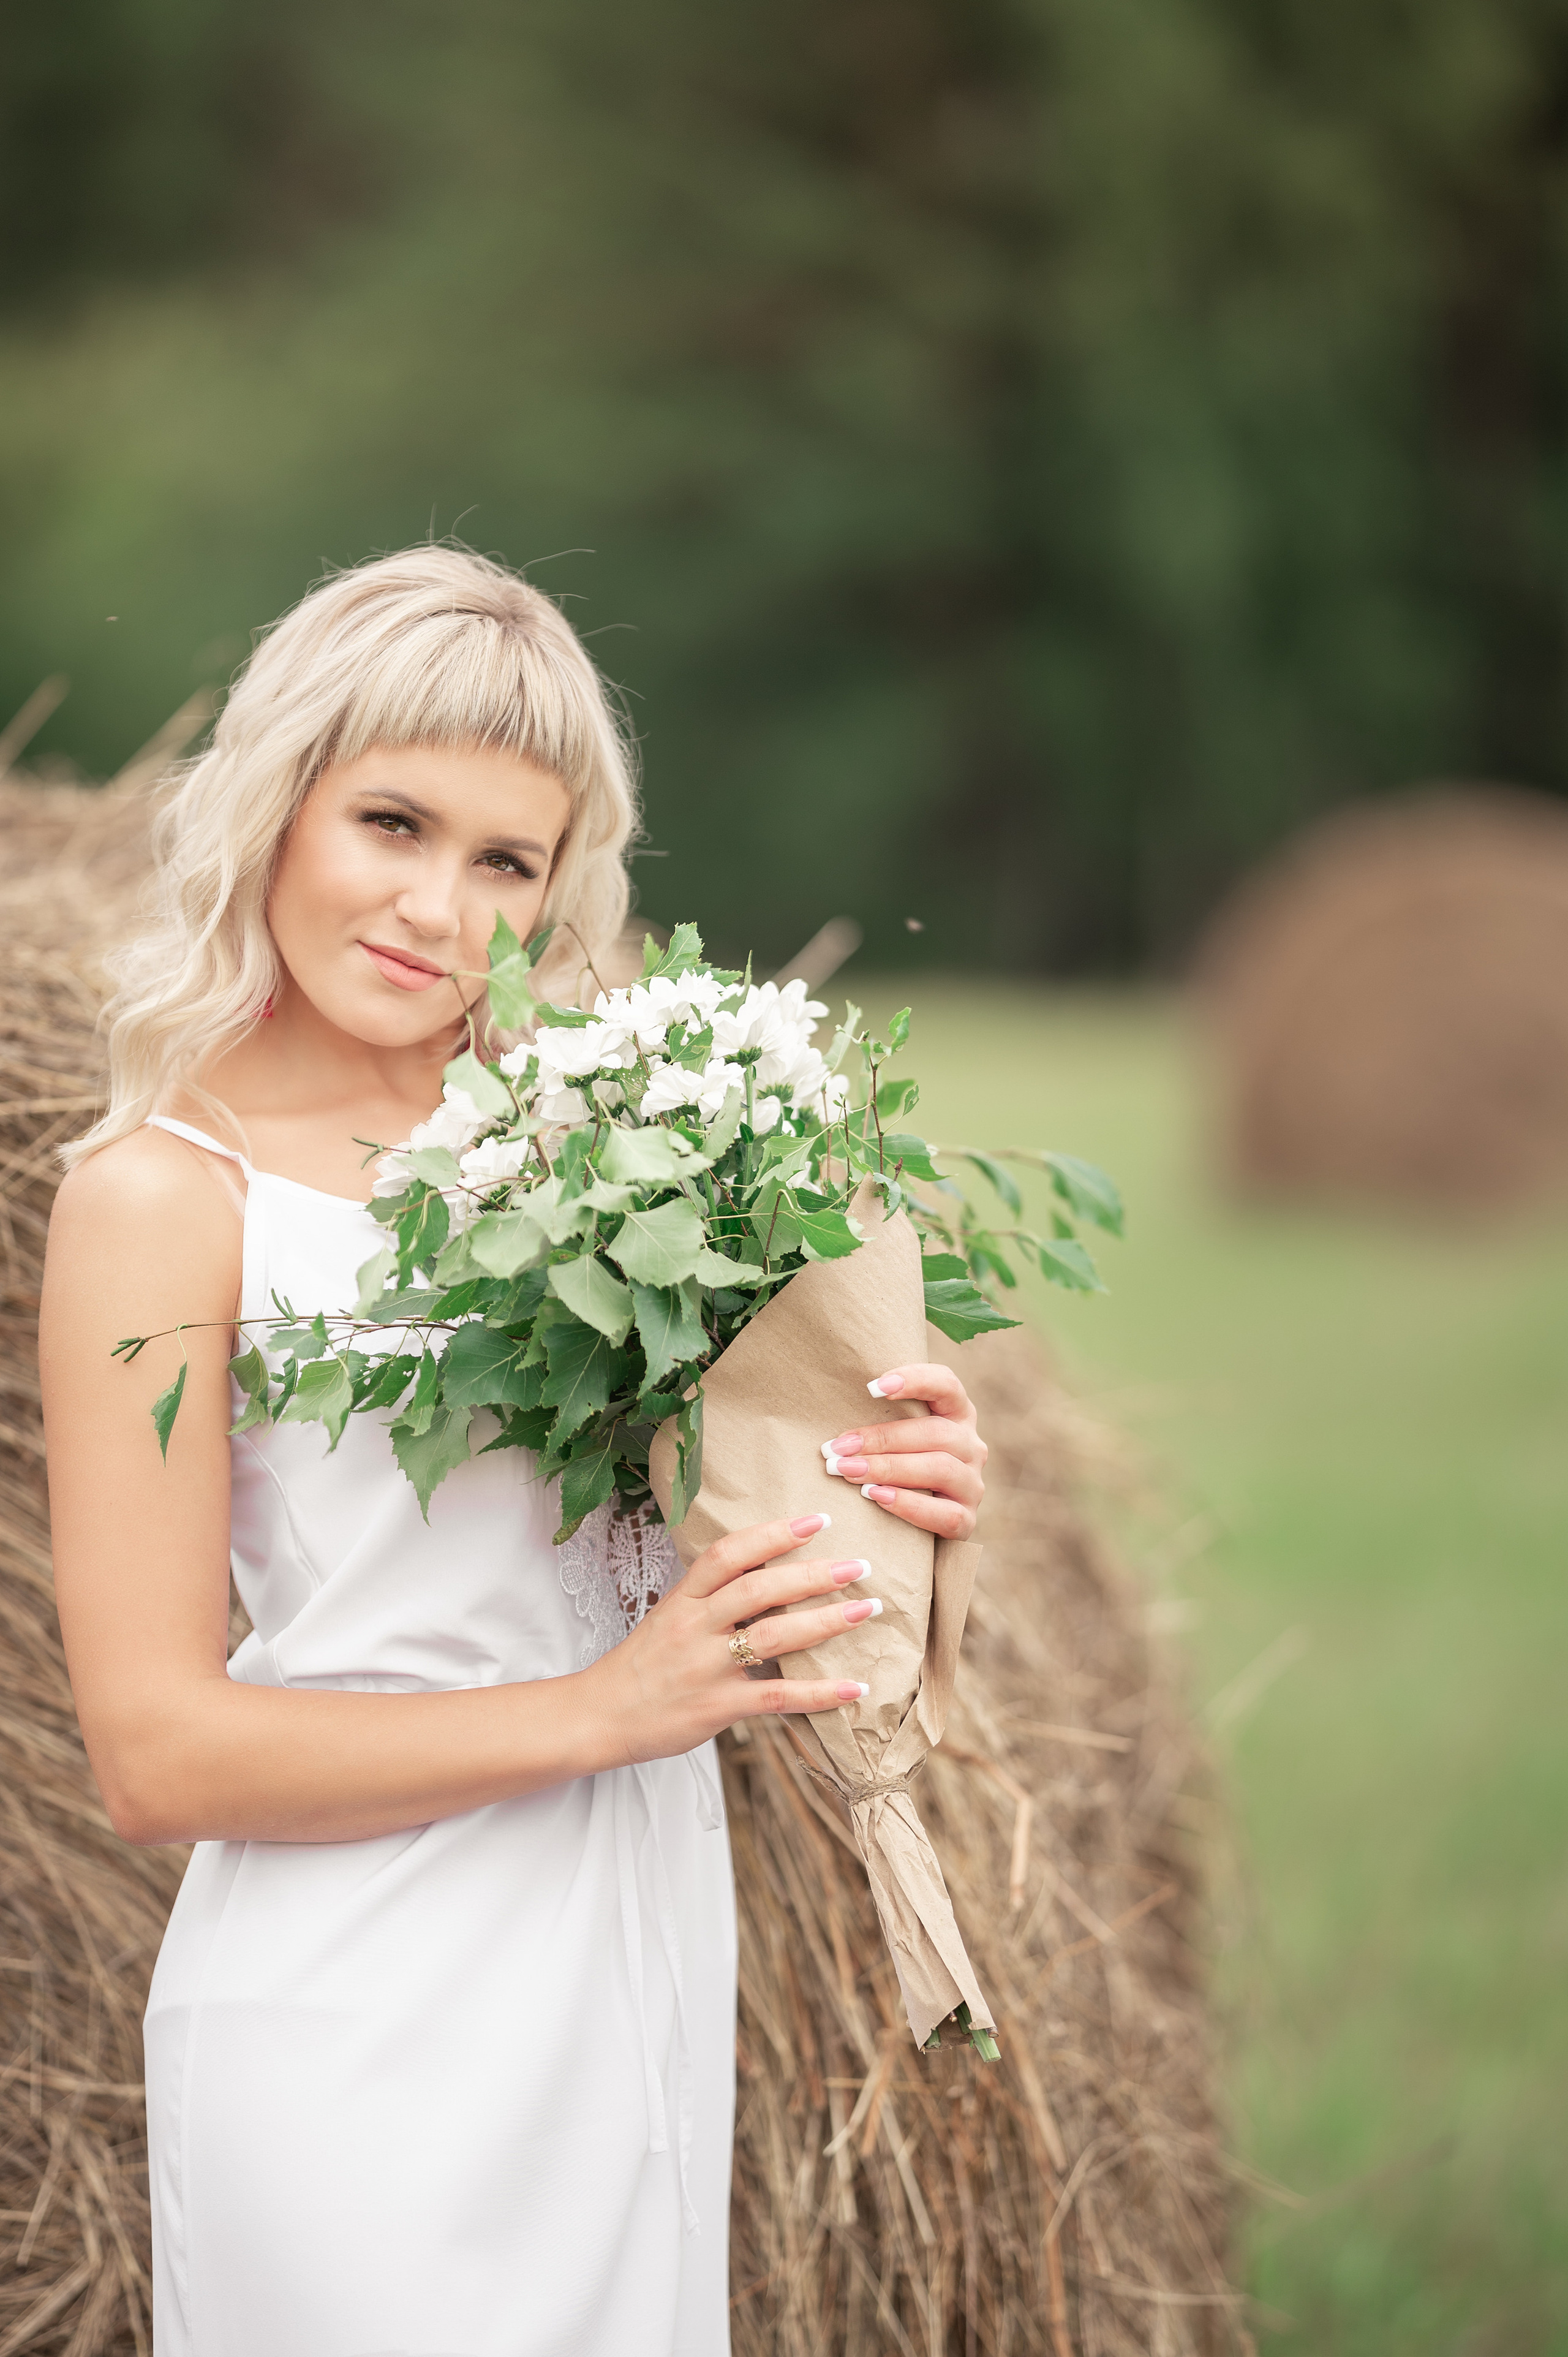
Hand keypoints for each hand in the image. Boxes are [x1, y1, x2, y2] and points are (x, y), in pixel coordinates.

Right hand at [581, 1511, 879, 1765]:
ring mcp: (705, 1667)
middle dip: (813, 1574)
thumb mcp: (668, 1617)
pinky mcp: (716, 1706)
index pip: (729, 1554)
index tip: (817, 1520)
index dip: (774, 1534)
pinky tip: (854, 1687)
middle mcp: (693, 1627)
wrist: (598, 1716)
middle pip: (758, 1589)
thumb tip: (768, 1573)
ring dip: (825, 1621)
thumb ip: (712, 1597)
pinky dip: (819, 1692)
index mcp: (682, 1599)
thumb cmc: (640, 1665)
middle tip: (858, 1564)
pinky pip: (776, 1697)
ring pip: (772, 1635)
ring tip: (865, 1610)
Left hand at [819, 1361, 986, 1539]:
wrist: (917, 1526)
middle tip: (838, 1447)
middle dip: (882, 1438)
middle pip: (935, 1432)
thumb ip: (881, 1421)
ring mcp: (972, 1484)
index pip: (947, 1384)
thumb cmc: (898, 1469)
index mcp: (957, 1415)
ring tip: (848, 1471)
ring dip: (888, 1468)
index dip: (915, 1380)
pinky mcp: (967, 1520)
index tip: (872, 1388)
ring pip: (940, 1468)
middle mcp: (971, 1445)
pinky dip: (908, 1504)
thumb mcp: (896, 1440)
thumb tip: (838, 1421)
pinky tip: (876, 1497)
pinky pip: (944, 1514)